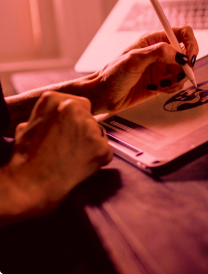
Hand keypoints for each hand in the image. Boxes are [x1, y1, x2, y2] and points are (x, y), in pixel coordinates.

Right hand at [0, 92, 112, 220]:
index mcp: (54, 99)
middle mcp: (74, 108)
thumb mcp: (28, 126)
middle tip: (69, 149)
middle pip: (91, 120)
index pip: (80, 106)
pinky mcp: (101, 147)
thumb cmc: (25, 159)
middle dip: (84, 133)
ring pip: (99, 135)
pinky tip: (80, 167)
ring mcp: (89, 127)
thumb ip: (48, 116)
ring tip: (71, 159)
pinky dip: (98, 161)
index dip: (75, 122)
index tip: (67, 133)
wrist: (29, 184)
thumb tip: (55, 118)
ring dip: (91, 146)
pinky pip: (106, 153)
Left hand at [89, 27, 198, 113]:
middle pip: (187, 55)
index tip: (190, 59)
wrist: (105, 95)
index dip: (191, 44)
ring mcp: (162, 68)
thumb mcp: (135, 59)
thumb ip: (159, 53)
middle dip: (185, 68)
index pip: (182, 34)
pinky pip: (177, 85)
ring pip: (184, 72)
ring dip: (175, 81)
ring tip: (160, 85)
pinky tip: (155, 89)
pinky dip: (170, 89)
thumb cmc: (113, 74)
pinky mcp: (163, 83)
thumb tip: (181, 55)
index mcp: (154, 40)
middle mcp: (161, 53)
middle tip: (175, 76)